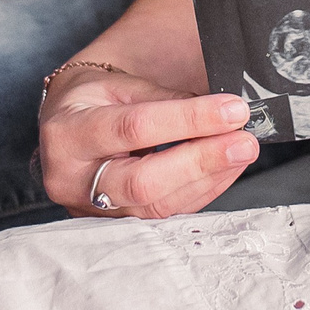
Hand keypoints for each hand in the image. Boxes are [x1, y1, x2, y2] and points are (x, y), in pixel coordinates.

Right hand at [37, 64, 259, 218]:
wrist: (65, 127)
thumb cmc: (93, 100)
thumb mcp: (120, 84)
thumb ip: (164, 100)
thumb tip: (221, 113)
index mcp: (68, 133)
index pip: (134, 128)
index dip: (188, 120)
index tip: (232, 110)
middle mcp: (71, 179)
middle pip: (144, 181)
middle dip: (201, 161)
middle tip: (244, 141)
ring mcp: (89, 209)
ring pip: (157, 206)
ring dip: (208, 178)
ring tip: (242, 151)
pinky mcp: (113, 224)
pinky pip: (163, 214)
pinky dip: (200, 191)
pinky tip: (224, 169)